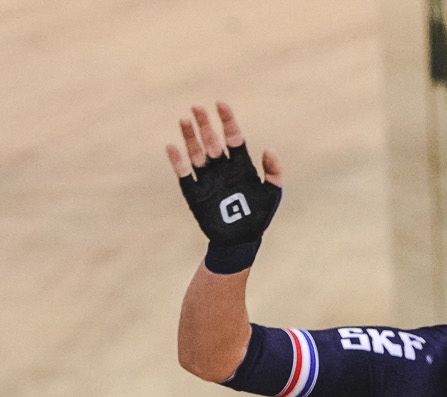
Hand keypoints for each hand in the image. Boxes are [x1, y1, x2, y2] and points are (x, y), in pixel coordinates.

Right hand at [167, 102, 282, 246]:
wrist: (240, 242)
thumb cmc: (258, 218)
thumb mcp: (272, 194)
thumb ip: (274, 172)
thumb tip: (269, 149)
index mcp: (240, 165)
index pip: (233, 137)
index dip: (227, 120)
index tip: (221, 104)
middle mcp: (222, 168)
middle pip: (212, 141)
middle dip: (204, 124)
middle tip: (197, 107)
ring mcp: (207, 180)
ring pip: (196, 153)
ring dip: (190, 137)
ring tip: (184, 120)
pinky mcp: (195, 193)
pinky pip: (184, 174)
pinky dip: (178, 161)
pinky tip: (172, 147)